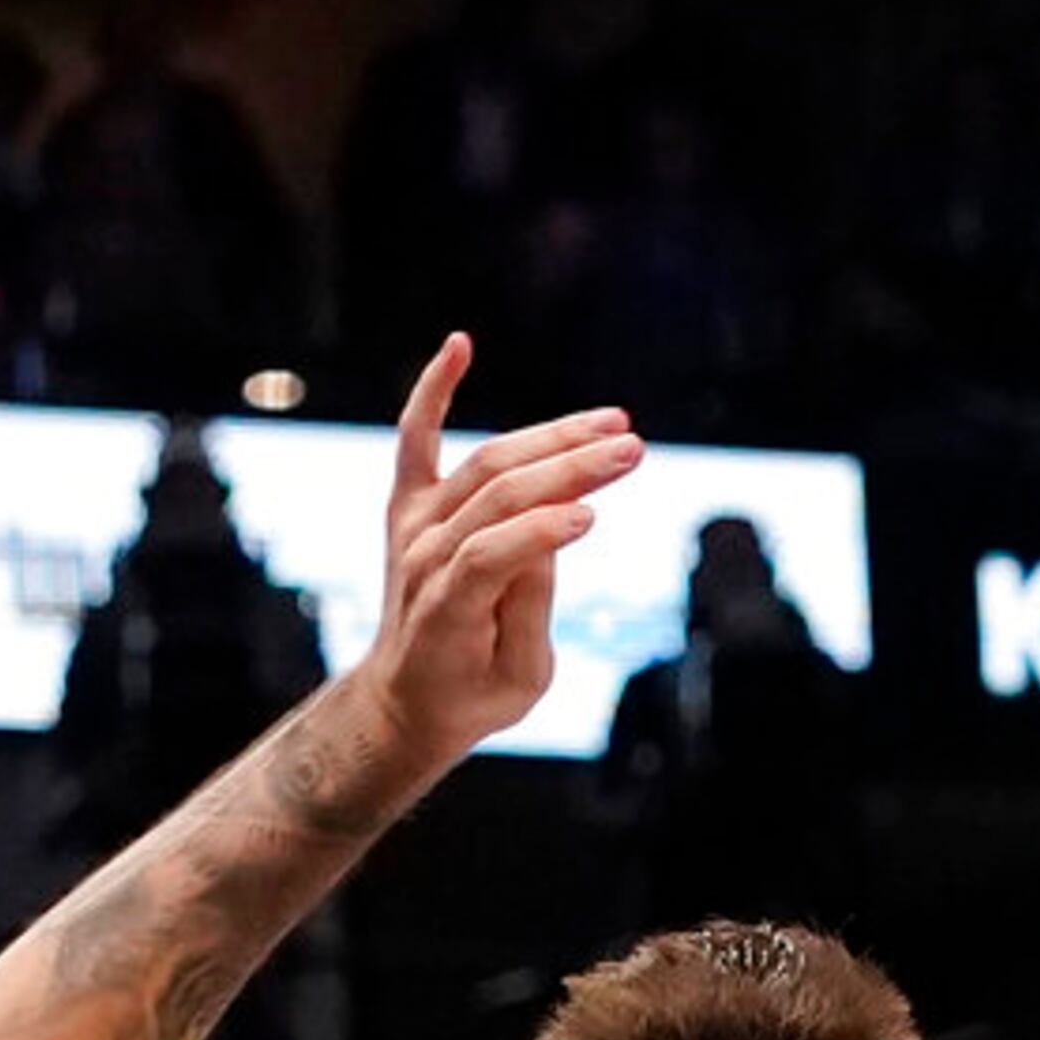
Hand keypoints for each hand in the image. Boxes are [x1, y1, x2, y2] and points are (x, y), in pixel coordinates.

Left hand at [354, 333, 643, 760]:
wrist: (406, 696)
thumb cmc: (474, 693)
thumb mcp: (522, 677)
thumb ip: (531, 607)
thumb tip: (555, 533)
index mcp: (447, 609)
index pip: (491, 555)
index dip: (540, 534)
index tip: (596, 516)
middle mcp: (423, 555)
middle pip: (495, 495)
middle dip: (567, 468)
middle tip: (633, 449)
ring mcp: (415, 524)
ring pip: (485, 465)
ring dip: (551, 436)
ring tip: (615, 422)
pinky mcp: (410, 505)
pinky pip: (418, 438)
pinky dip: (433, 390)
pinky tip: (460, 344)